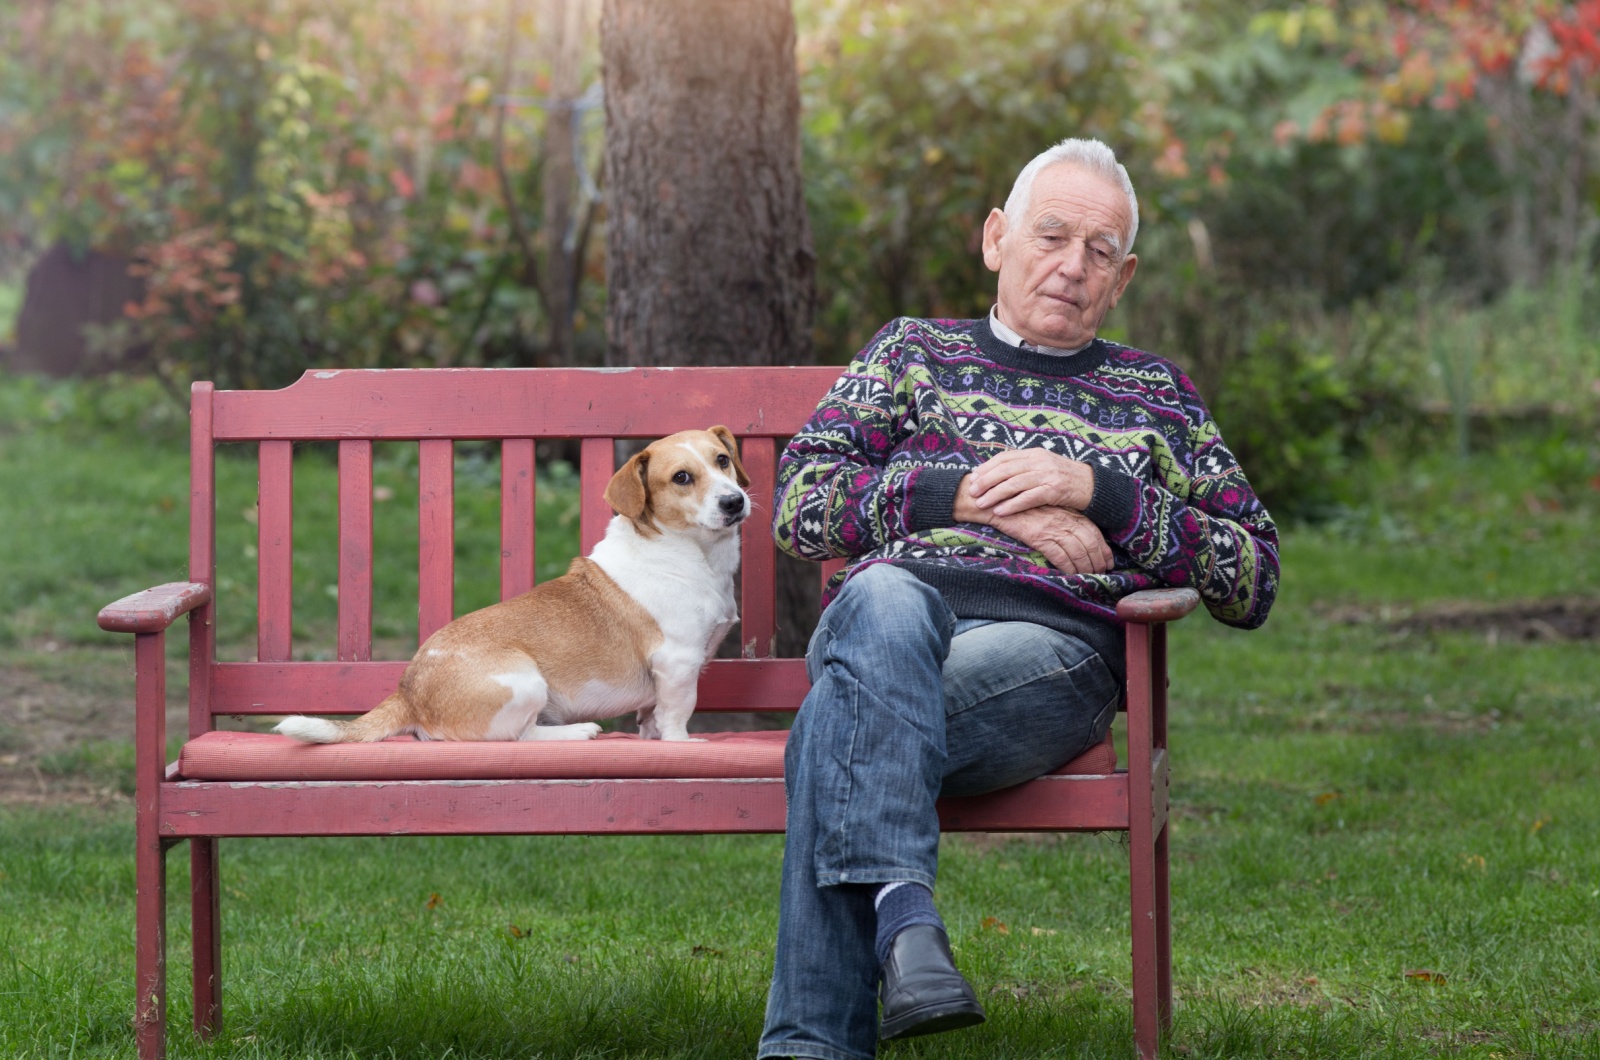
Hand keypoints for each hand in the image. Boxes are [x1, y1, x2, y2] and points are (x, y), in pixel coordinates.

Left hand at [964, 450, 1094, 516]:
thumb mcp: (1044, 467)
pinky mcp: (1054, 490)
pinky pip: (1028, 498)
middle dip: (986, 480)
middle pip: (1006, 469)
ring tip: (981, 503)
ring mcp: (1047, 474)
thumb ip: (1025, 467)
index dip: (987, 466)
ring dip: (995, 494)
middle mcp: (1040, 461)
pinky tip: (1000, 512)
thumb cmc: (1065, 479)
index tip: (973, 476)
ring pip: (1014, 483)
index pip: (1005, 457)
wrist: (1093, 486)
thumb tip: (999, 472)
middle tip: (972, 491)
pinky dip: (1012, 505)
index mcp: (1035, 453)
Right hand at [988, 506, 1112, 574]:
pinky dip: (1068, 567)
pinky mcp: (1039, 536)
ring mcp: (1052, 528)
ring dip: (1085, 566)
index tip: (1108, 561)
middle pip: (1089, 543)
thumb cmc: (1023, 507)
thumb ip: (1064, 519)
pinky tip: (1070, 574)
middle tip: (1101, 573)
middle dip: (1098, 560)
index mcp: (1069, 512)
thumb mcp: (1048, 509)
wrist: (999, 503)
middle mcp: (1065, 519)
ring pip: (1077, 551)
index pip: (1094, 532)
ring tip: (1088, 576)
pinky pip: (1059, 555)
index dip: (1103, 549)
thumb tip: (1078, 537)